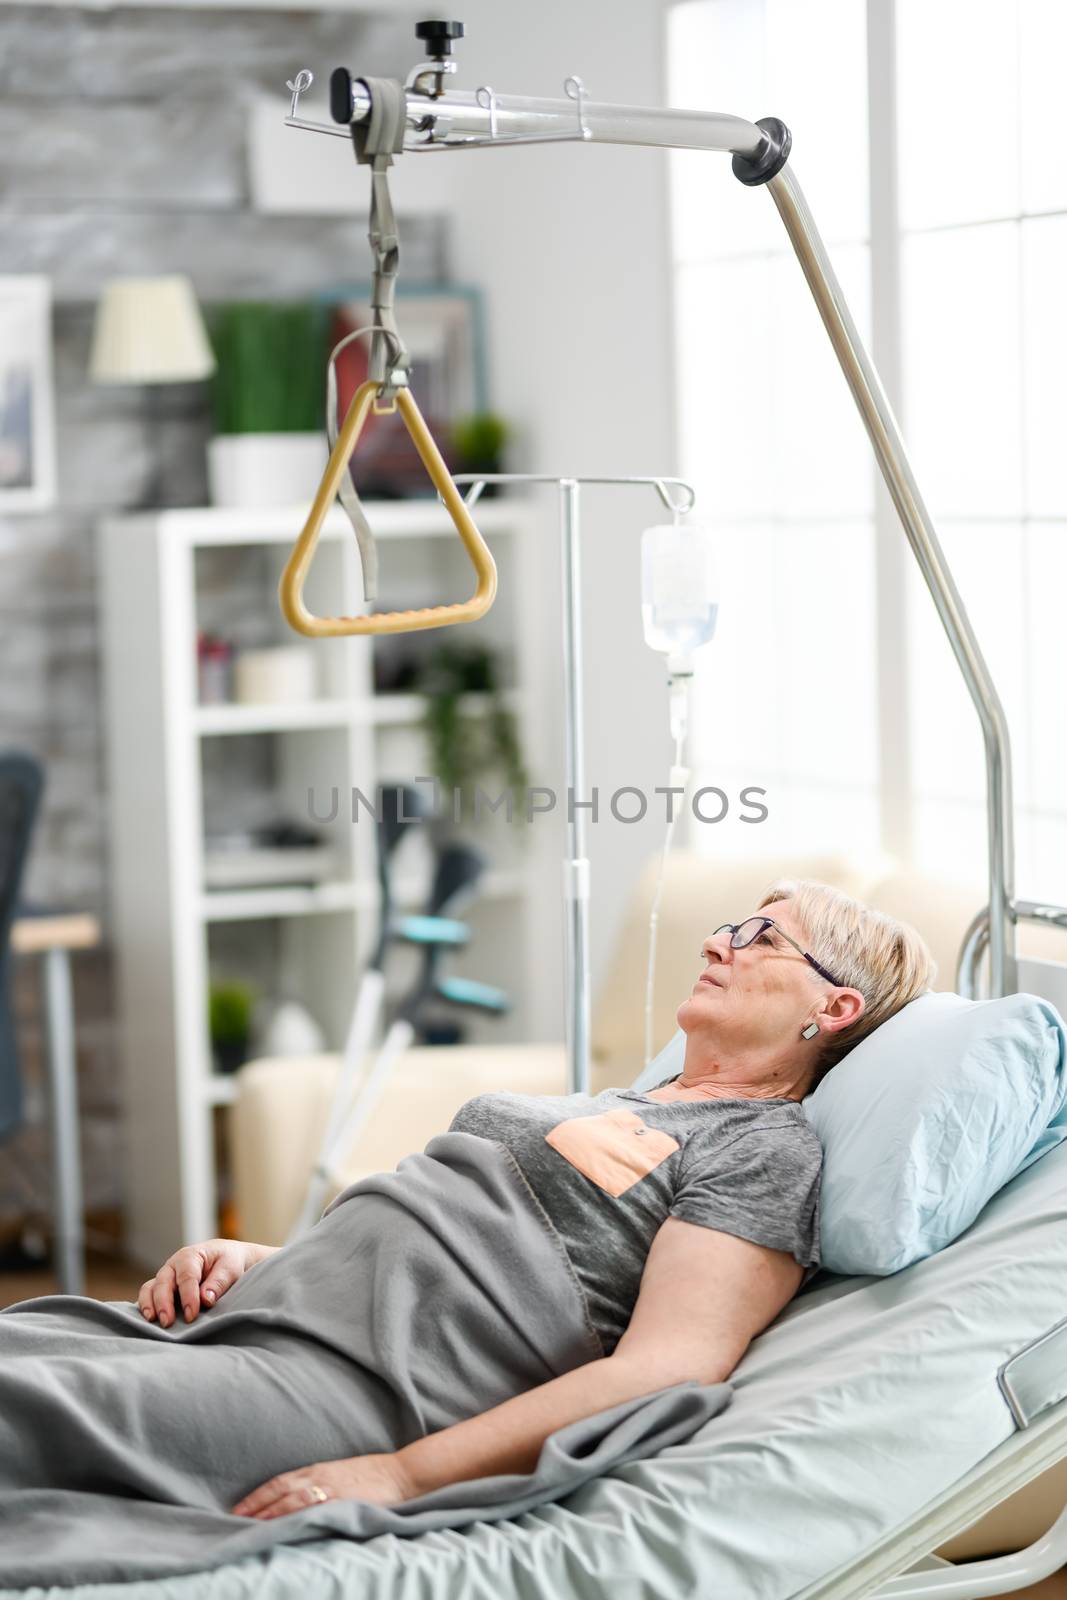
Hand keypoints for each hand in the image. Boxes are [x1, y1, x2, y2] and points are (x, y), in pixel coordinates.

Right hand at [138, 1238, 264, 1326]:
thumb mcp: (230, 1268)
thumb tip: (205, 1299)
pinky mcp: (163, 1289)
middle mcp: (174, 1265)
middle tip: (167, 1322)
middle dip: (164, 1303)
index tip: (191, 1315)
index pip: (186, 1276)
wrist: (227, 1260)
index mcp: (190, 1256)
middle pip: (163, 1282)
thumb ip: (218, 1282)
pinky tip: (149, 1321)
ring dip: (149, 1305)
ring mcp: (166, 1277)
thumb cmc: (228, 1263)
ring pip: (150, 1288)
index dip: (188, 1296)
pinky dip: (146, 1306)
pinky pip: (148, 1296)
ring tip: (153, 1321)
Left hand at [230, 1453, 414, 1519]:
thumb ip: (319, 1484)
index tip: (239, 1508)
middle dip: (256, 1504)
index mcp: (318, 1470)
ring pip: (293, 1499)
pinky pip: (314, 1509)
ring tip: (251, 1525)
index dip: (258, 1495)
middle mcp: (320, 1477)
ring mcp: (331, 1489)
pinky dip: (296, 1516)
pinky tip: (284, 1526)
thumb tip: (296, 1501)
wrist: (401, 1473)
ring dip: (270, 1512)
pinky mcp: (343, 1501)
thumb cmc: (372, 1475)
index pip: (280, 1481)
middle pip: (280, 1489)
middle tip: (234, 1518)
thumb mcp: (340, 1474)